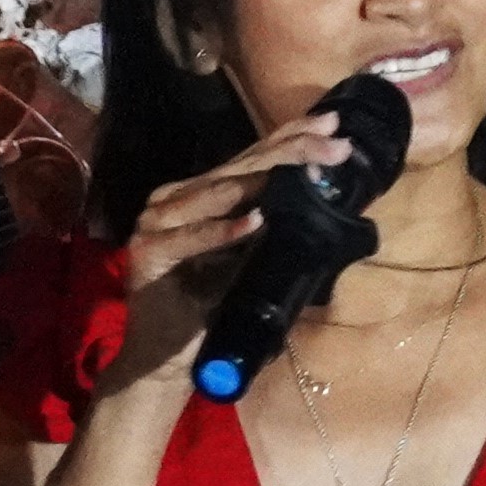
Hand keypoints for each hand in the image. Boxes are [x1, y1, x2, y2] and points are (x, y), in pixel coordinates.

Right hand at [98, 103, 378, 394]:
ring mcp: (157, 223)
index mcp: (200, 194)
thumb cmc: (209, 312)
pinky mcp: (148, 254)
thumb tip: (325, 200)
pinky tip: (255, 221)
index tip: (333, 124)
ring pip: (218, 193)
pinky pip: (192, 239)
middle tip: (336, 143)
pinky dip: (223, 232)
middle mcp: (176, 199)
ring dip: (265, 181)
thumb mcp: (250, 262)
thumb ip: (272, 228)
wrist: (163, 362)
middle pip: (240, 168)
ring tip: (307, 168)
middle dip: (293, 151)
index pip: (250, 158)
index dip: (290, 137)